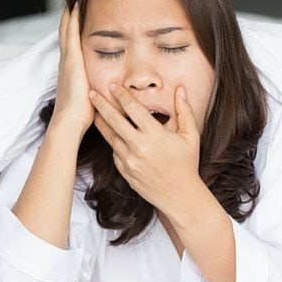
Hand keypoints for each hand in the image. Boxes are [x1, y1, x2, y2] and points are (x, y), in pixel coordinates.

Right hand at [51, 3, 93, 135]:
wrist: (70, 121)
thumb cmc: (82, 116)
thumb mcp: (93, 98)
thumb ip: (100, 91)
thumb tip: (116, 91)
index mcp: (72, 71)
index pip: (73, 46)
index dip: (74, 33)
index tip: (78, 20)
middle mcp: (67, 63)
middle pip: (66, 34)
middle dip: (69, 19)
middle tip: (73, 2)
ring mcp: (68, 60)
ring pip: (67, 31)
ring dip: (70, 15)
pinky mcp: (71, 60)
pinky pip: (70, 34)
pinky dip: (72, 19)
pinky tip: (75, 6)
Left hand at [89, 85, 204, 211]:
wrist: (180, 196)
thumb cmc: (187, 164)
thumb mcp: (190, 136)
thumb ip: (184, 111)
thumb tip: (180, 90)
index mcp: (155, 135)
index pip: (133, 109)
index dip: (122, 95)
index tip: (113, 86)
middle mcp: (139, 147)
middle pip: (114, 120)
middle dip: (101, 105)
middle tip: (91, 94)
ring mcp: (129, 161)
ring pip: (110, 137)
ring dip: (101, 123)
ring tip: (94, 112)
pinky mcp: (125, 171)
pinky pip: (115, 152)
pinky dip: (112, 142)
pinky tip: (111, 134)